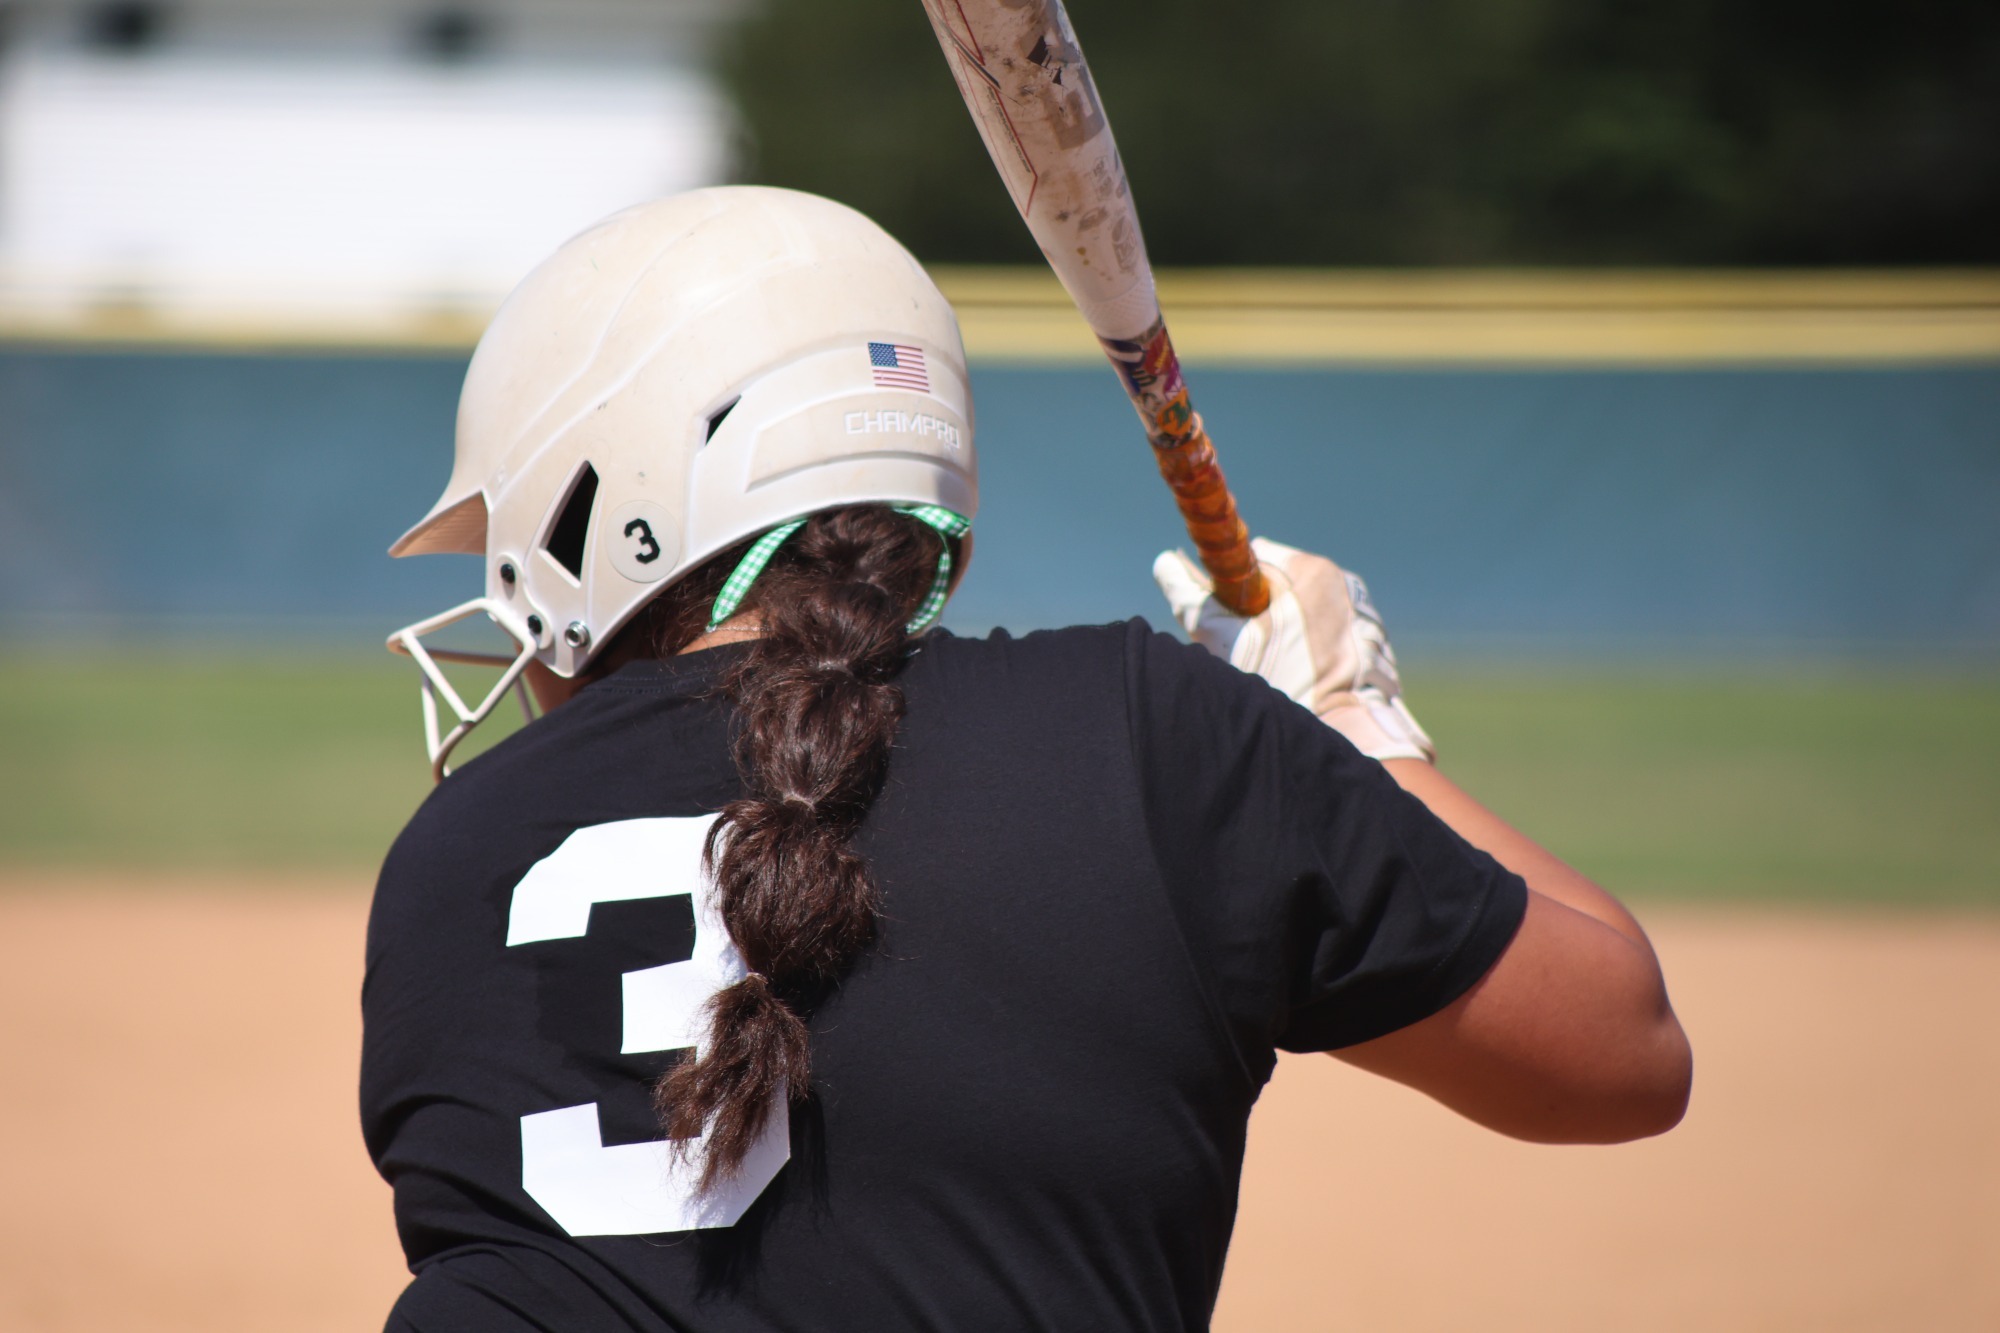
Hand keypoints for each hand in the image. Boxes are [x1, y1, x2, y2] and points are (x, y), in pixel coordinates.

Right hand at [1153, 537, 1434, 761]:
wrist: (1345, 735)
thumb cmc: (1283, 683)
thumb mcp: (1226, 638)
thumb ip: (1193, 597)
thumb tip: (1165, 563)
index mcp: (1313, 571)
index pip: (1256, 558)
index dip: (1233, 588)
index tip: (1229, 620)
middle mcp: (1345, 586)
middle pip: (1283, 586)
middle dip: (1260, 613)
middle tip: (1250, 651)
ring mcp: (1364, 616)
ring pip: (1306, 614)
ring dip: (1288, 633)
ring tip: (1281, 672)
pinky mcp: (1374, 648)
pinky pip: (1330, 637)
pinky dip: (1313, 653)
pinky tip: (1306, 681)